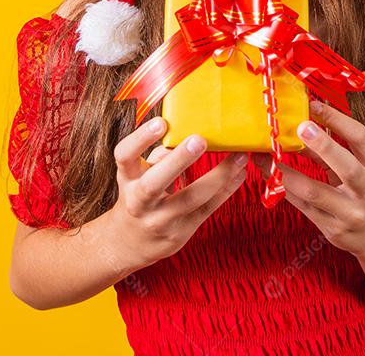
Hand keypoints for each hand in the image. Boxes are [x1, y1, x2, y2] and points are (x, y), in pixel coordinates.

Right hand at [111, 116, 248, 267]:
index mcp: (127, 178)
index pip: (125, 156)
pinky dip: (226, 190)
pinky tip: (239, 174)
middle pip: (154, 183)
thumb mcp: (139, 174)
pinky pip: (207, 208)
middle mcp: (139, 201)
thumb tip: (189, 134)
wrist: (131, 243)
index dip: (141, 138)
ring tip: (238, 157)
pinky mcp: (181, 232)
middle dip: (178, 161)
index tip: (161, 122)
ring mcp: (160, 219)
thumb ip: (160, 156)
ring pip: (190, 198)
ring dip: (218, 176)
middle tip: (199, 140)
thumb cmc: (140, 196)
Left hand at [251, 100, 364, 257]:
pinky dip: (286, 189)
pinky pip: (303, 206)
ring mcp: (351, 213)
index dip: (338, 119)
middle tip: (301, 127)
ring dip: (288, 173)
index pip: (361, 138)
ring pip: (314, 191)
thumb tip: (302, 122)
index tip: (314, 104)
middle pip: (348, 168)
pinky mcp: (333, 229)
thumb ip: (334, 149)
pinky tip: (273, 176)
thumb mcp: (361, 167)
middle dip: (324, 146)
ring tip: (270, 157)